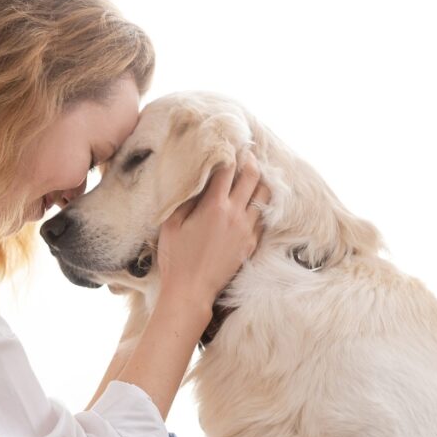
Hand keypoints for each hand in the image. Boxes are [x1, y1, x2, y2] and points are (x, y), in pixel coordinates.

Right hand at [156, 150, 270, 307]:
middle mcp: (235, 215)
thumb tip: (195, 181)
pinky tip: (254, 202)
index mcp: (214, 206)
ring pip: (264, 196)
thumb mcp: (171, 224)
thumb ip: (185, 199)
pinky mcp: (251, 244)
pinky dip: (261, 205)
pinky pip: (263, 217)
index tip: (227, 145)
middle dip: (250, 161)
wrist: (191, 291)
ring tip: (254, 175)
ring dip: (260, 182)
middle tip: (246, 154)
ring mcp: (247, 230)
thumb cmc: (176, 258)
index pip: (227, 170)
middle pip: (252, 177)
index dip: (228, 154)